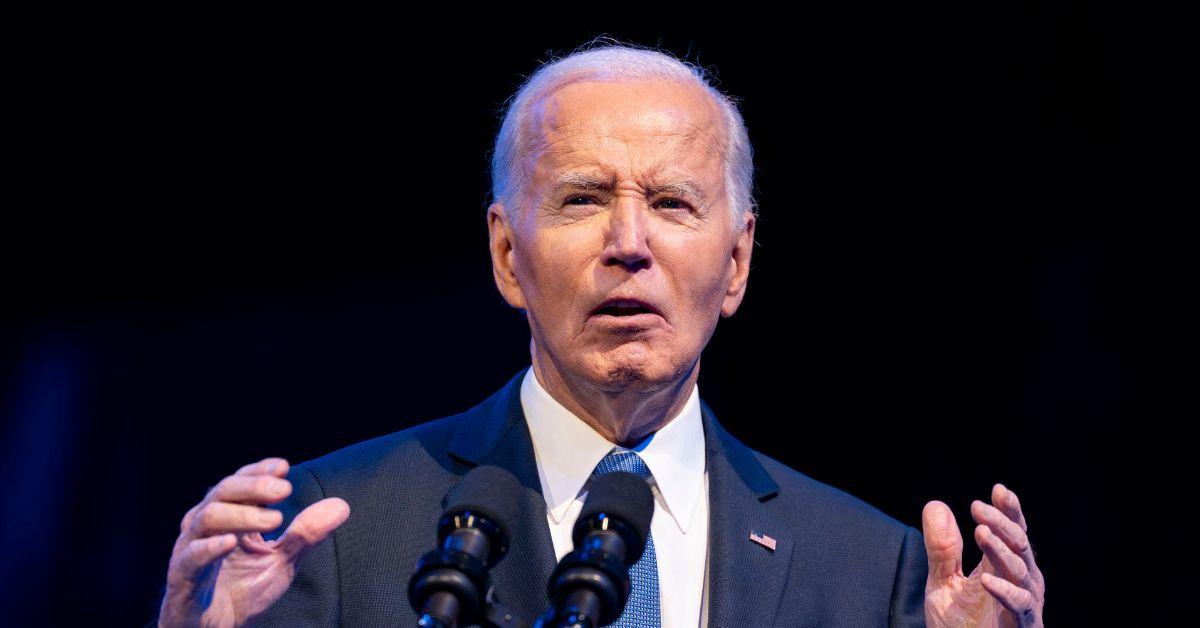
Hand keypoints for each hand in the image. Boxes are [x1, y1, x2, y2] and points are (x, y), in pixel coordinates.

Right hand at [158, 457, 349, 627]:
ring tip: (275, 519)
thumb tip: (341, 507)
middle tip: (284, 489)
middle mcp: (205, 526)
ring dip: (242, 515)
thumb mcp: (282, 561)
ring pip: (206, 517)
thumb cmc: (243, 591)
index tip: (283, 467)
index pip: (239, 482)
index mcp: (228, 517)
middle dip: (254, 486)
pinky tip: (231, 543)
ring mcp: (191, 549)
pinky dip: (210, 547)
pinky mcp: (182, 577)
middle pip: (222, 491)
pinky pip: (190, 556)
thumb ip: (306, 534)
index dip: (258, 471)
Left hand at [922, 483, 1044, 626]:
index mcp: (1002, 566)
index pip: (1011, 531)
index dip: (1008, 511)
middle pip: (1019, 544)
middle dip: (1001, 522)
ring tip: (980, 532)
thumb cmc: (959, 627)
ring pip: (1020, 570)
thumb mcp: (943, 583)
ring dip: (1000, 550)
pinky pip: (1019, 605)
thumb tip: (936, 505)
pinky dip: (1004, 591)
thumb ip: (942, 549)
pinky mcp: (1022, 625)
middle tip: (978, 507)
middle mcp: (1019, 580)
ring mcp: (1024, 603)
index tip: (999, 490)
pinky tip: (987, 579)